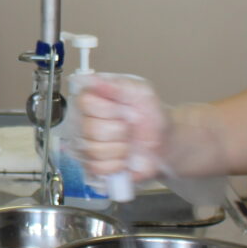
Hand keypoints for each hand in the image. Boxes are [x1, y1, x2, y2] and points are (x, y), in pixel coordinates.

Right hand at [75, 75, 229, 182]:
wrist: (163, 141)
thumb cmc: (150, 115)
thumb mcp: (140, 92)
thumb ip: (116, 85)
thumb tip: (90, 79)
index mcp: (91, 100)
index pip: (85, 103)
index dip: (108, 109)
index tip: (123, 110)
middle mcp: (83, 122)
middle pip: (91, 129)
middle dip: (119, 131)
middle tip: (128, 128)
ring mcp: (85, 146)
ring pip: (95, 151)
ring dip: (120, 149)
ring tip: (127, 143)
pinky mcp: (92, 167)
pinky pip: (98, 168)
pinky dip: (117, 165)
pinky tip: (123, 159)